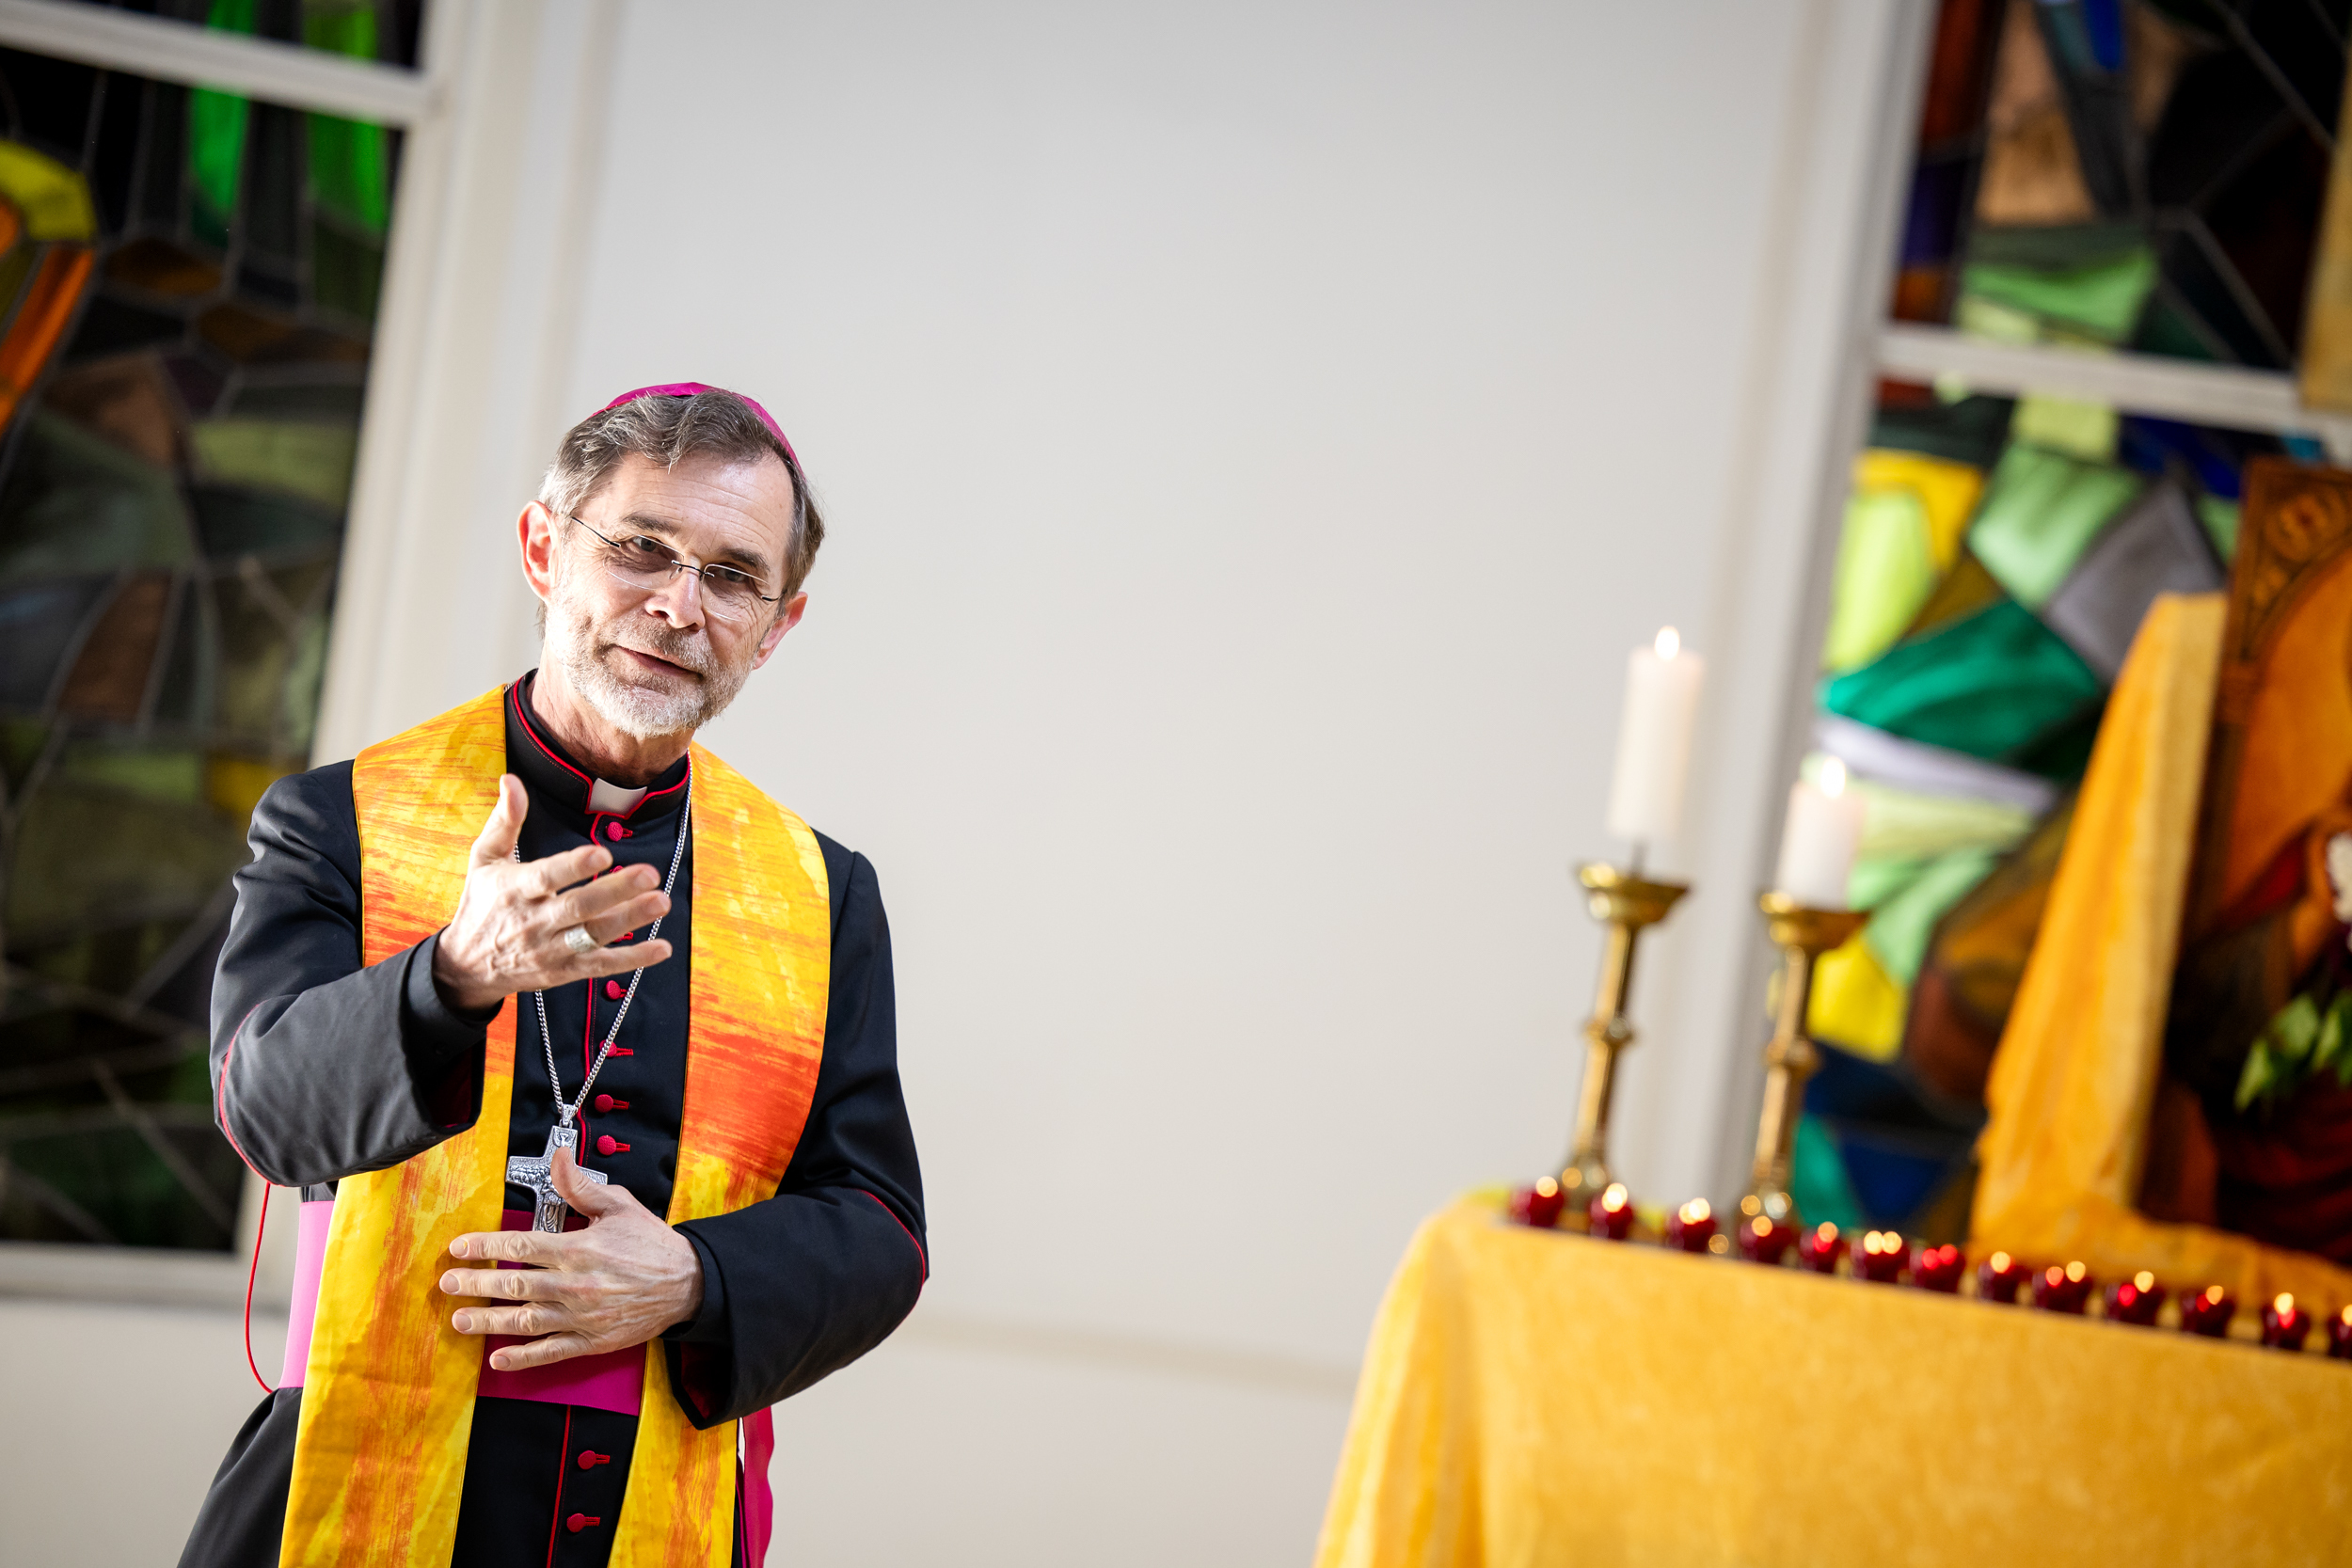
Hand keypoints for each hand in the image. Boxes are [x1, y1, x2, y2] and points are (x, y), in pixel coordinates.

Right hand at [431, 774, 674, 1011]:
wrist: (468, 965)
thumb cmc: (482, 903)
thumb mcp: (485, 859)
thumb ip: (505, 820)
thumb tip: (511, 780)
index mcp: (515, 889)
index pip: (547, 877)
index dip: (575, 866)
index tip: (603, 853)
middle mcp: (534, 921)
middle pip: (579, 906)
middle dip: (616, 891)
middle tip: (649, 874)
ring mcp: (551, 948)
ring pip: (594, 935)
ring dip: (631, 919)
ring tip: (662, 902)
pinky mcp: (564, 970)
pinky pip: (601, 965)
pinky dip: (632, 959)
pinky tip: (661, 948)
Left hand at [440, 1147, 704, 1368]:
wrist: (688, 1284)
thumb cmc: (652, 1244)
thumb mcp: (619, 1205)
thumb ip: (580, 1186)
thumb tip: (558, 1157)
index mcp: (579, 1249)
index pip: (520, 1248)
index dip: (484, 1248)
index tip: (460, 1248)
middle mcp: (575, 1285)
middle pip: (514, 1286)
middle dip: (475, 1285)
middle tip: (448, 1284)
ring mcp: (581, 1317)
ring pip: (524, 1321)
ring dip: (488, 1322)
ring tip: (460, 1321)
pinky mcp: (592, 1341)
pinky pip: (550, 1351)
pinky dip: (522, 1358)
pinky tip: (498, 1358)